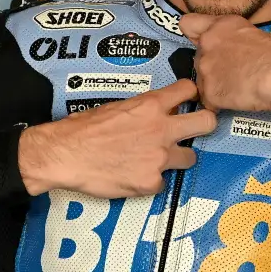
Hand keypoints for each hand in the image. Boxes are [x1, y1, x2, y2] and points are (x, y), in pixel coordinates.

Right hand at [16, 79, 215, 197]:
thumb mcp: (117, 107)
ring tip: (159, 159)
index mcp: (151, 105)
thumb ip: (143, 110)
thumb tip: (156, 112)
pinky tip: (134, 176)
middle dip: (204, 125)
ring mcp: (159, 157)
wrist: (64, 155)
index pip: (189, 89)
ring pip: (191, 157)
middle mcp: (161, 129)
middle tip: (195, 130)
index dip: (192, 95)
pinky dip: (151, 181)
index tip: (189, 101)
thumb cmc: (83, 129)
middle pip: (207, 122)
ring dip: (179, 158)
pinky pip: (162, 182)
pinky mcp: (151, 182)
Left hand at [181, 13, 270, 113]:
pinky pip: (210, 102)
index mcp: (220, 26)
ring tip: (238, 89)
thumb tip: (237, 50)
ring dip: (216, 86)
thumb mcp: (254, 33)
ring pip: (202, 81)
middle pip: (197, 58)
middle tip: (233, 74)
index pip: (188, 24)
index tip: (205, 44)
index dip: (194, 35)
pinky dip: (221, 104)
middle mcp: (207, 44)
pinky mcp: (210, 92)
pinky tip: (238, 101)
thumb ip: (235, 38)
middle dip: (211, 67)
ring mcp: (206, 69)